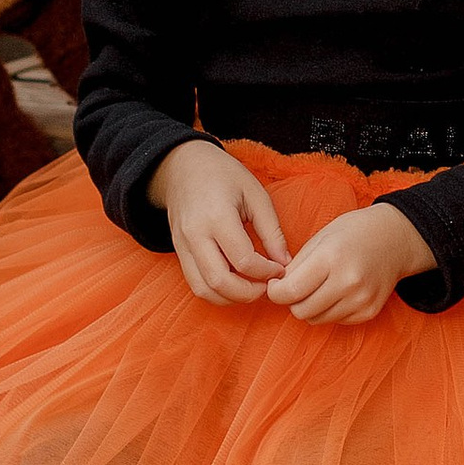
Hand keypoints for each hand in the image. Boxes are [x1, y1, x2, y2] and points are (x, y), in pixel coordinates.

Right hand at [150, 140, 289, 302]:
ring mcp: (182, 246)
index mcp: (217, 217)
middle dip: (249, 293)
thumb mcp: (255, 193)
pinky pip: (195, 283)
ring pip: (204, 290)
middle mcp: (195, 235)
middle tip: (267, 287)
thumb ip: (271, 230)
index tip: (280, 268)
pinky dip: (216, 292)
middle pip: (220, 282)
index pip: (243, 261)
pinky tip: (235, 283)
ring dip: (231, 298)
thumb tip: (284, 262)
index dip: (266, 272)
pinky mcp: (178, 252)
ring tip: (252, 288)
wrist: (182, 166)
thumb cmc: (223, 174)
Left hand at [266, 201, 434, 323]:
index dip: (275, 292)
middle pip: (301, 310)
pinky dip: (329, 310)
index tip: (275, 285)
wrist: (395, 238)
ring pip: (316, 319)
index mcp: (331, 258)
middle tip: (297, 286)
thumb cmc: (353, 233)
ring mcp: (361, 300)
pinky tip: (337, 292)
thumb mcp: (320, 238)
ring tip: (319, 287)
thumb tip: (275, 290)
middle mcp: (348, 282)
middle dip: (292, 301)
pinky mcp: (369, 312)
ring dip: (310, 307)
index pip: (290, 291)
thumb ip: (296, 266)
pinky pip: (335, 321)